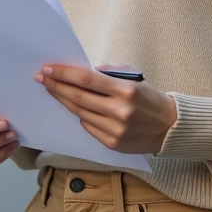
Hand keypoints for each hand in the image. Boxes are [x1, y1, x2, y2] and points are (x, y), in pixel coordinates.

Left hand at [35, 65, 177, 154]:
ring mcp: (115, 130)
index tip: (48, 68)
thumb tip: (80, 70)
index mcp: (125, 90)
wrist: (169, 127)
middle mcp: (119, 111)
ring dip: (63, 100)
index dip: (64, 73)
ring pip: (80, 113)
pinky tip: (75, 107)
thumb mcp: (132, 78)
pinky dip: (80, 115)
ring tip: (52, 90)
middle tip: (41, 78)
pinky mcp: (112, 143)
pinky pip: (88, 126)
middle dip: (56, 86)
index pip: (86, 79)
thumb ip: (107, 73)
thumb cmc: (148, 98)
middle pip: (78, 97)